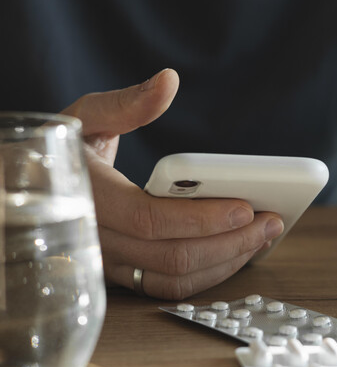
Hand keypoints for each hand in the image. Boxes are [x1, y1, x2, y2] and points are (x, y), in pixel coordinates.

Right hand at [62, 69, 283, 298]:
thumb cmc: (64, 148)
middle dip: (231, 242)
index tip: (246, 206)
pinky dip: (209, 273)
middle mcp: (97, 240)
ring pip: (174, 279)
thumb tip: (168, 81)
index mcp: (88, 196)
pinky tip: (239, 251)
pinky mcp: (124, 273)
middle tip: (272, 222)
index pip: (150, 219)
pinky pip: (170, 285)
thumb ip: (126, 103)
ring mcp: (110, 263)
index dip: (202, 217)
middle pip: (172, 256)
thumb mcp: (85, 116)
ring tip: (264, 237)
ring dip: (226, 262)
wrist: (34, 187)